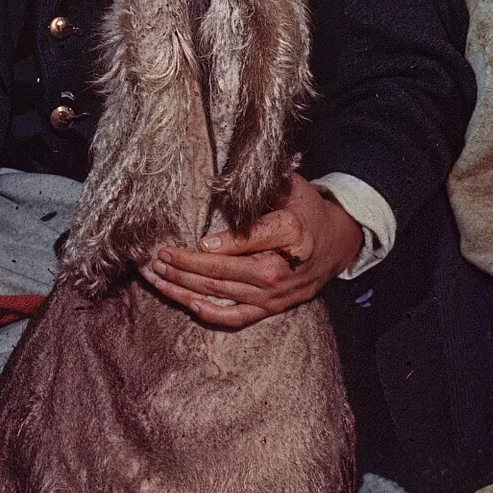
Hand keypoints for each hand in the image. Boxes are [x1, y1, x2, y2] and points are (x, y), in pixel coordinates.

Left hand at [143, 175, 358, 328]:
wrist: (336, 245)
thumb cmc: (306, 212)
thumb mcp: (292, 188)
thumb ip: (263, 184)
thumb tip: (228, 175)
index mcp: (290, 232)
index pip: (250, 239)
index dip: (221, 243)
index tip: (196, 242)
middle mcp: (281, 268)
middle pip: (224, 271)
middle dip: (184, 265)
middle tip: (157, 256)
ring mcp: (275, 293)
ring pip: (221, 293)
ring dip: (183, 287)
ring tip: (156, 276)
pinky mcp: (272, 308)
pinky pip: (236, 317)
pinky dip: (210, 313)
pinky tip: (186, 303)